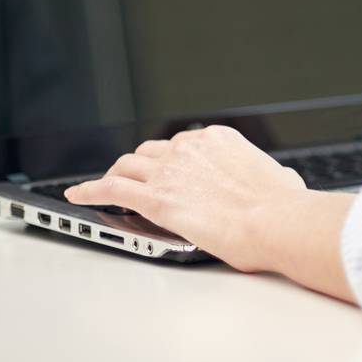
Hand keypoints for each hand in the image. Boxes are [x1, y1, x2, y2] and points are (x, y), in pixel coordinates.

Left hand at [65, 126, 306, 271]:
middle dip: (141, 164)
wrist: (276, 221)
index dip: (171, 159)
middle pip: (150, 151)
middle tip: (135, 178)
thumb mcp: (280, 178)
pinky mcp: (154, 198)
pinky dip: (90, 190)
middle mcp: (190, 148)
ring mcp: (169, 171)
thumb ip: (266, 176)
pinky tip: (79, 195)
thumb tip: (276, 183)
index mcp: (218, 140)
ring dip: (114, 175)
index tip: (169, 168)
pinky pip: (111, 189)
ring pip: (126, 166)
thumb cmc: (283, 207)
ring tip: (104, 186)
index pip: (182, 144)